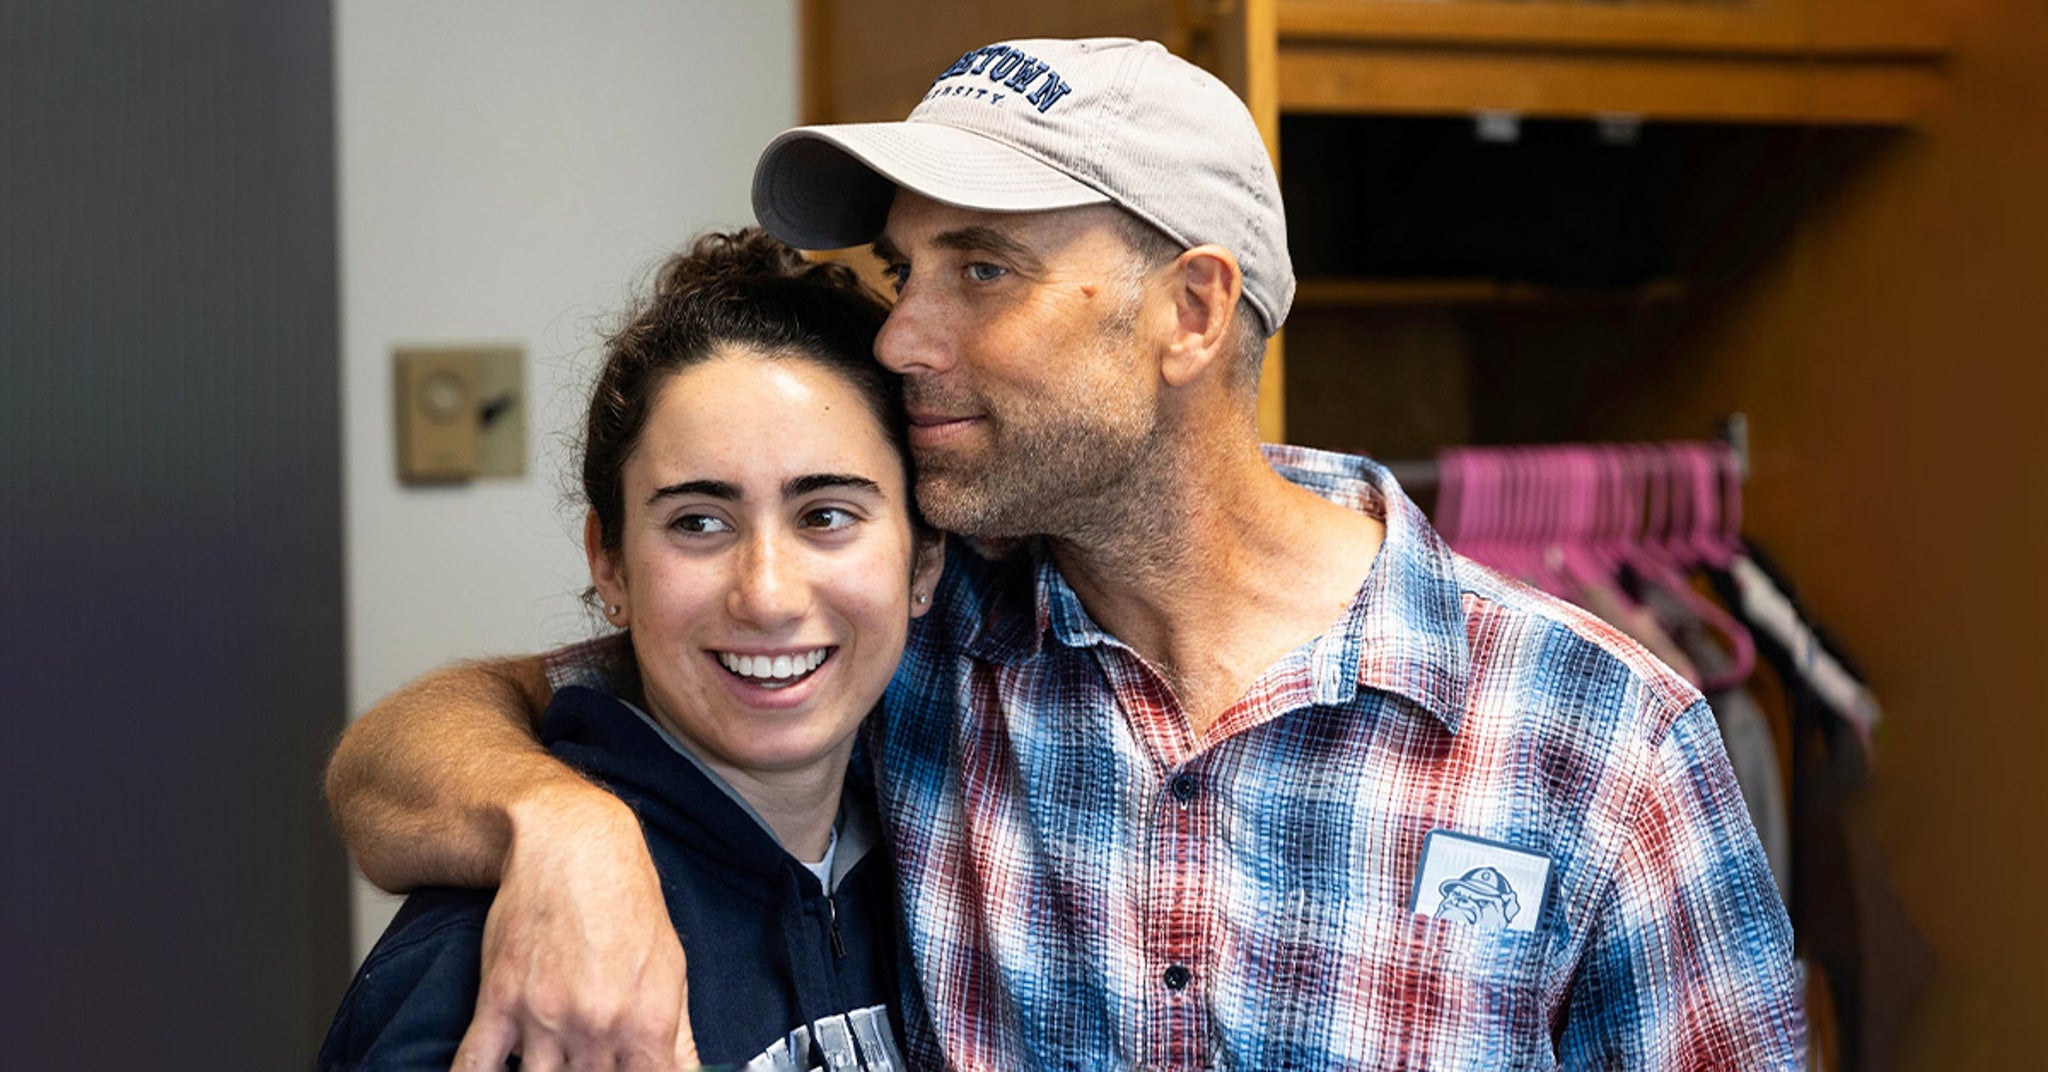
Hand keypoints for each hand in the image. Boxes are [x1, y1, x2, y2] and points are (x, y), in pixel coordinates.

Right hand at [451, 786, 699, 1070]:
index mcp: (648, 1023)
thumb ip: (679, 1034)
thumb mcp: (670, 966)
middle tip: (587, 1062)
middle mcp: (598, 1026)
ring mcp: (545, 1017)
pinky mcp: (500, 1001)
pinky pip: (476, 1064)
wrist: (573, 848)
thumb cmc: (626, 901)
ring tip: (553, 1060)